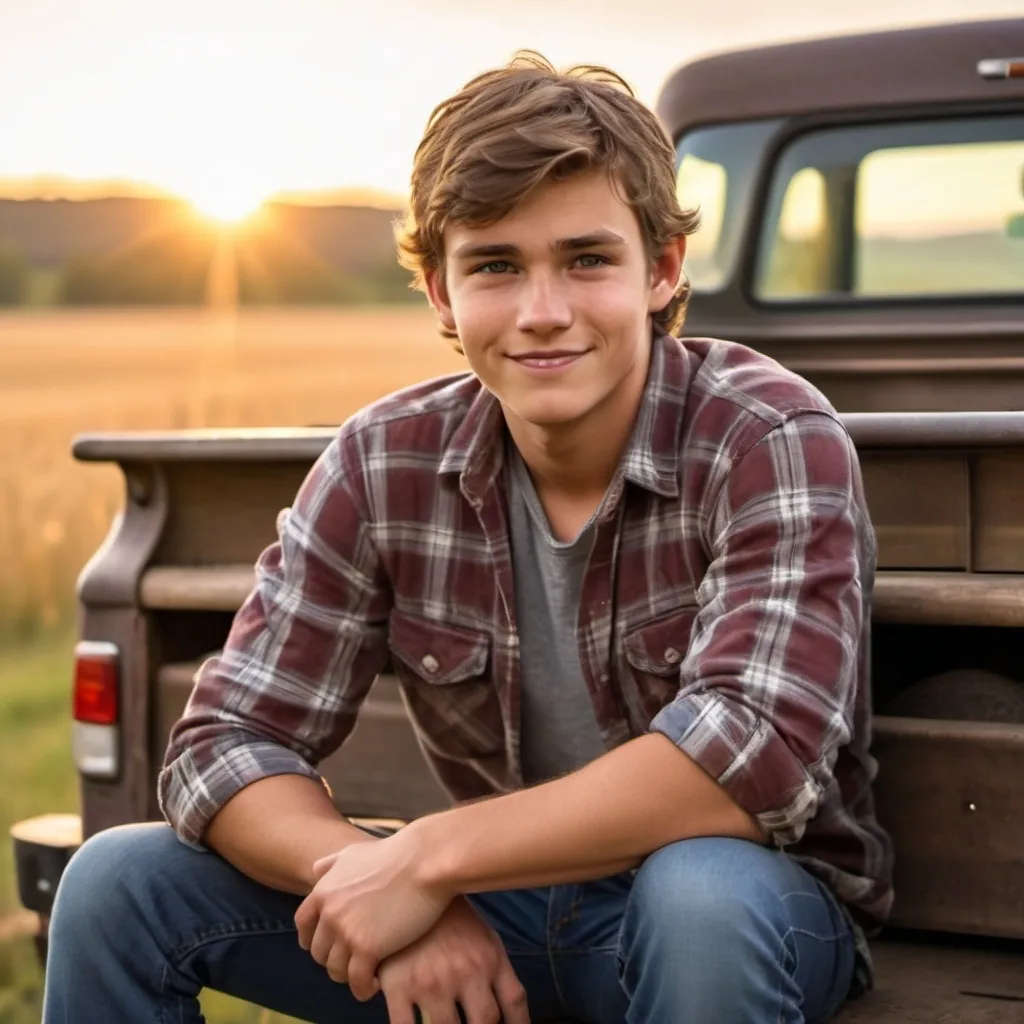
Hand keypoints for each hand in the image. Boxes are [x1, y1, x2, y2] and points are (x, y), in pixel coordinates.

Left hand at [294, 829, 452, 999]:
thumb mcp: (355, 852)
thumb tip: (317, 869)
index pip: (302, 925)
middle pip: (319, 952)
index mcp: (324, 891)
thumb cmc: (396, 854)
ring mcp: (347, 931)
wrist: (424, 861)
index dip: (313, 938)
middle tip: (354, 960)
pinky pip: (357, 981)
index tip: (328, 946)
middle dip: (334, 958)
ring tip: (366, 973)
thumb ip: (332, 863)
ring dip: (349, 975)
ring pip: (336, 970)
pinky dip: (363, 988)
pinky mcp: (368, 948)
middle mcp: (330, 913)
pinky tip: (376, 983)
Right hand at [378, 897, 529, 1023]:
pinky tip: (416, 1023)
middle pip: (485, 1022)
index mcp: (490, 958)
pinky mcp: (398, 986)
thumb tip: (502, 1014)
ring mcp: (432, 981)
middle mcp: (465, 971)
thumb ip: (497, 974)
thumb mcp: (484, 938)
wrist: (411, 885)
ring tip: (445, 1021)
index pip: (514, 1003)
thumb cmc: (451, 918)